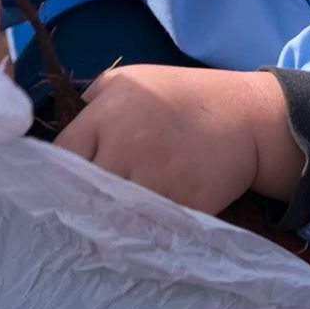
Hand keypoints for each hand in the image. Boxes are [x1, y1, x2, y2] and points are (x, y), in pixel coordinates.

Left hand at [55, 65, 302, 215]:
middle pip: (85, 190)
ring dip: (114, 219)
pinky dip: (146, 229)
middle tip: (92, 205)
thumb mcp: (131, 79)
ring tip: (118, 218)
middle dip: (87, 199)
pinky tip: (149, 222)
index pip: (63, 154)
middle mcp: (127, 144)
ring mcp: (156, 176)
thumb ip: (92, 101)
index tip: (73, 179)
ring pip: (114, 213)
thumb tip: (63, 136)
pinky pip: (150, 226)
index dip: (64, 170)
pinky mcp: (183, 202)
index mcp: (109, 111)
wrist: (246, 117)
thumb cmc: (184, 95)